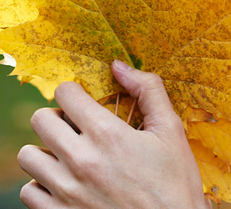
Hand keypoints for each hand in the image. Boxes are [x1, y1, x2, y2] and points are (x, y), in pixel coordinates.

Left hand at [18, 61, 210, 208]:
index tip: (84, 100)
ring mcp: (66, 192)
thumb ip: (148, 89)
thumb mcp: (170, 130)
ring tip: (68, 154)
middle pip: (40, 119)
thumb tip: (119, 66)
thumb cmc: (175, 183)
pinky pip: (28, 192)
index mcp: (107, 134)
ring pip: (28, 155)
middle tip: (75, 126)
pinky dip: (42, 184)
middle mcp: (81, 161)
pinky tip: (65, 182)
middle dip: (58, 116)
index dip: (75, 91)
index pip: (65, 93)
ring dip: (46, 150)